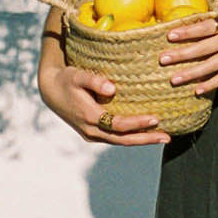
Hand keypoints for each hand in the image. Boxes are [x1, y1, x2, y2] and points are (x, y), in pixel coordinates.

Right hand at [38, 62, 169, 144]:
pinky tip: (146, 134)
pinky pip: (116, 138)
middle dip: (146, 139)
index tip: (155, 119)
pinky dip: (132, 137)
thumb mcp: (78, 76)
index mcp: (89, 117)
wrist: (50, 90)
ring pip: (121, 142)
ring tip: (162, 137)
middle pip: (123, 139)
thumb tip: (111, 88)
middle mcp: (91, 130)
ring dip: (142, 140)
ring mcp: (92, 135)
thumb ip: (94, 81)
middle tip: (167, 138)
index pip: (119, 125)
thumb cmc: (67, 79)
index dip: (138, 124)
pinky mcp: (94, 134)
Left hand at [159, 0, 217, 93]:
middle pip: (204, 48)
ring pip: (212, 65)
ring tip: (174, 79)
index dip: (187, 32)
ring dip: (192, 73)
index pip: (205, 26)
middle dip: (182, 55)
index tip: (169, 36)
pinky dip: (213, 83)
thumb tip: (212, 3)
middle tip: (162, 60)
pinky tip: (198, 89)